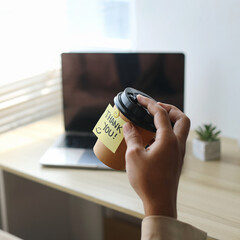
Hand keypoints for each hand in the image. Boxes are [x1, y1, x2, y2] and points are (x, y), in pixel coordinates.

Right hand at [123, 95, 189, 217]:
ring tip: (153, 121)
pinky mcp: (176, 160)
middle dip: (170, 109)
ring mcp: (179, 153)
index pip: (161, 114)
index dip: (149, 104)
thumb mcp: (134, 156)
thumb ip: (132, 137)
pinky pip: (176, 140)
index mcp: (168, 140)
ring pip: (182, 130)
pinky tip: (153, 138)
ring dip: (171, 121)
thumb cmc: (147, 180)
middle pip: (182, 118)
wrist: (159, 202)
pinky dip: (168, 132)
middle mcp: (177, 144)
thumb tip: (128, 125)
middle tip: (155, 107)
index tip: (139, 99)